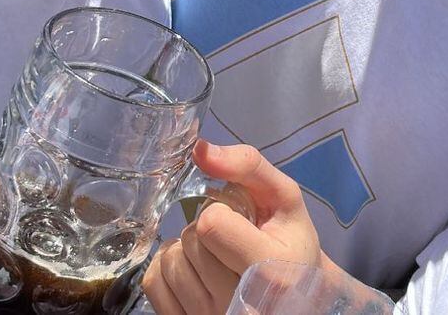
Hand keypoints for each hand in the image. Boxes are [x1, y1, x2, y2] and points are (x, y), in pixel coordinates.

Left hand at [142, 142, 332, 314]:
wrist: (295, 292)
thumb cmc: (290, 239)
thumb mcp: (283, 196)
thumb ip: (246, 166)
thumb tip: (199, 148)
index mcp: (269, 268)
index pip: (210, 224)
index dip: (220, 212)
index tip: (240, 221)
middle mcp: (239, 302)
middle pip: (189, 242)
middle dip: (204, 228)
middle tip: (230, 237)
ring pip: (168, 262)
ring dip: (185, 247)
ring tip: (214, 253)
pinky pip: (153, 284)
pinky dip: (166, 267)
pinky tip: (193, 267)